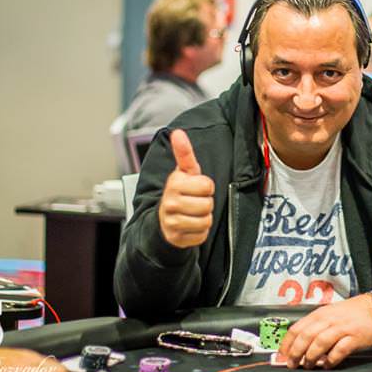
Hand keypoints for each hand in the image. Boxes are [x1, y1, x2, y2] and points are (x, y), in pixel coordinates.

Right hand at [158, 129, 214, 248]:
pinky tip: (191, 226)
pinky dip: (200, 232)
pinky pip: (201, 235)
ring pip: (205, 220)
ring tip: (193, 213)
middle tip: (195, 202)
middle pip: (207, 204)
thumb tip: (178, 133)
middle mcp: (170, 202)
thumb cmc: (179, 193)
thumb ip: (184, 153)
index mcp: (174, 184)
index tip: (196, 188)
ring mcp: (172, 221)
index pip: (207, 186)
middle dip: (205, 203)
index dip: (206, 187)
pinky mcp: (176, 238)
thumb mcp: (184, 172)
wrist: (163, 220)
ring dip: (204, 218)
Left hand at [278, 294, 371, 369]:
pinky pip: (340, 349)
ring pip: (320, 342)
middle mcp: (329, 319)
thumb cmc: (352, 313)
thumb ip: (316, 327)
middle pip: (306, 336)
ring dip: (311, 356)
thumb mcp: (330, 314)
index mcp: (320, 314)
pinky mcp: (355, 337)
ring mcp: (342, 328)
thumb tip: (298, 345)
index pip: (297, 328)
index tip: (281, 355)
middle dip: (296, 352)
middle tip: (292, 364)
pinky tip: (327, 365)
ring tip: (308, 366)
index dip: (287, 343)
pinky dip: (331, 359)